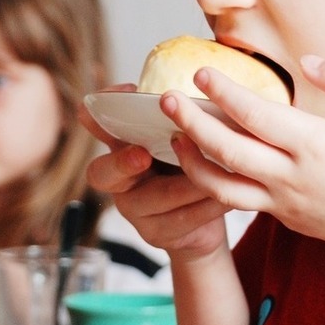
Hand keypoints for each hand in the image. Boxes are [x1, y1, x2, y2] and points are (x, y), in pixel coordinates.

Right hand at [80, 85, 230, 261]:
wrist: (205, 220)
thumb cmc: (193, 166)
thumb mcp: (182, 139)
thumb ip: (178, 120)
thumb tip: (202, 89)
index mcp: (121, 147)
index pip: (96, 126)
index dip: (98, 115)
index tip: (121, 98)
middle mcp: (118, 180)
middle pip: (102, 173)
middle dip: (122, 163)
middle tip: (142, 155)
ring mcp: (133, 210)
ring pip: (156, 198)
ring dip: (190, 184)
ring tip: (219, 171)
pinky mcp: (155, 234)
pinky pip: (181, 220)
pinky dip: (207, 207)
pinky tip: (228, 196)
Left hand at [165, 56, 324, 260]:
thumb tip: (308, 61)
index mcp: (316, 145)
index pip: (255, 115)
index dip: (223, 93)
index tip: (199, 72)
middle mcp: (292, 176)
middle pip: (226, 150)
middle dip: (190, 123)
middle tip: (164, 100)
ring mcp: (283, 201)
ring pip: (221, 186)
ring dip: (191, 161)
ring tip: (173, 136)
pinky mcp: (281, 216)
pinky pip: (236, 201)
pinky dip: (212, 182)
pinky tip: (201, 162)